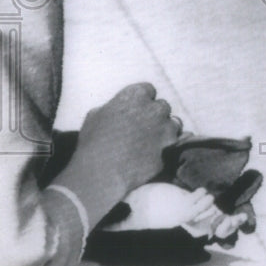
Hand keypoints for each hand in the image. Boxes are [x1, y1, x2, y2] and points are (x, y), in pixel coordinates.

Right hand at [75, 83, 182, 197]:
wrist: (100, 175)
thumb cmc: (92, 144)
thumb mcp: (95, 116)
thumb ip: (113, 106)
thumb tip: (118, 108)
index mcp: (135, 95)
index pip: (148, 90)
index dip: (142, 102)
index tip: (135, 112)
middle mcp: (154, 108)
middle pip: (162, 107)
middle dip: (154, 116)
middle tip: (142, 129)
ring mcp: (165, 128)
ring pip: (173, 124)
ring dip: (164, 131)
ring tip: (148, 144)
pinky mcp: (170, 148)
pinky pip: (173, 144)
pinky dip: (165, 149)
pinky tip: (151, 156)